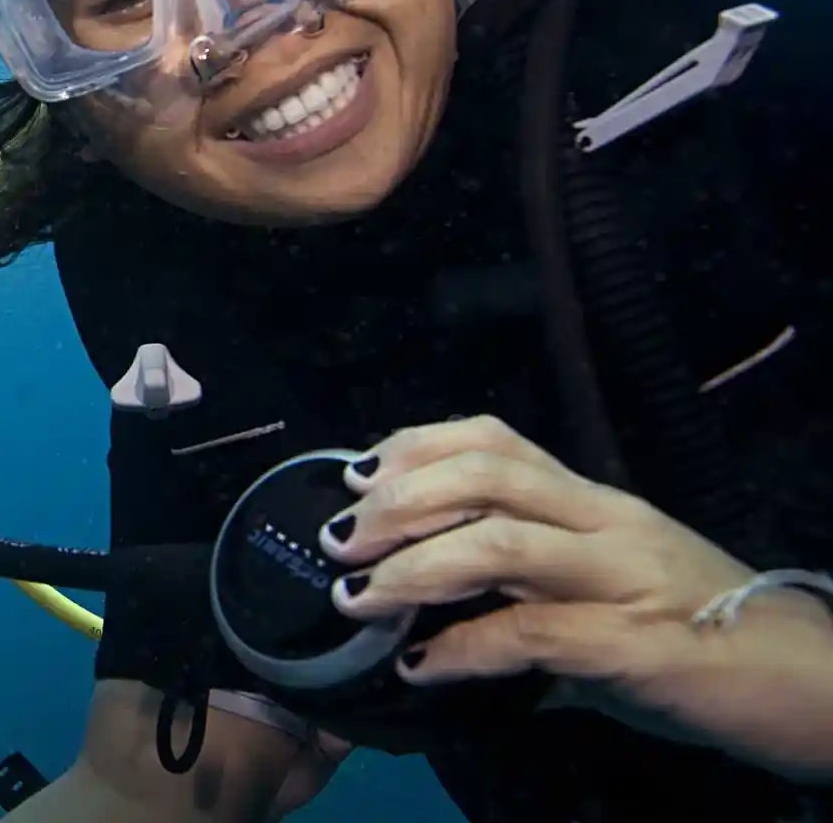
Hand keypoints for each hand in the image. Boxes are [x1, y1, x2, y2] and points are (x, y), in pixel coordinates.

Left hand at [318, 415, 832, 782]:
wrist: (809, 685)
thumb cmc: (704, 638)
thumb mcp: (610, 596)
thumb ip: (530, 595)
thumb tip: (439, 620)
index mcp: (596, 502)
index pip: (496, 439)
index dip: (416, 447)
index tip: (357, 474)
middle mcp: (606, 523)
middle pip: (484, 475)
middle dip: (396, 501)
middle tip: (339, 540)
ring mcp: (621, 579)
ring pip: (497, 541)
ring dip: (411, 567)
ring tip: (358, 597)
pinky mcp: (632, 644)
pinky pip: (529, 634)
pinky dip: (461, 649)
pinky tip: (419, 666)